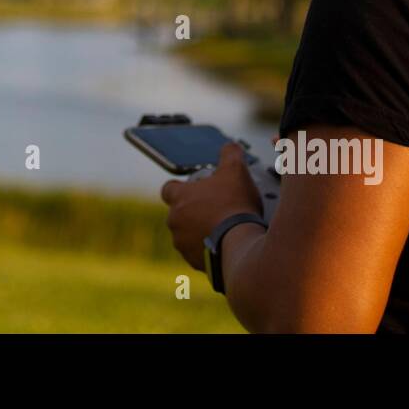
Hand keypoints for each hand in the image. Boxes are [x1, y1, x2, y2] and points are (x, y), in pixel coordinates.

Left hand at [161, 142, 263, 269]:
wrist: (240, 243)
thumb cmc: (234, 205)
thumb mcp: (235, 170)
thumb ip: (230, 154)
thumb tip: (229, 147)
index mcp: (179, 198)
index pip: (168, 189)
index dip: (180, 188)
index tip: (193, 190)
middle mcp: (175, 221)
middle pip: (179, 213)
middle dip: (194, 211)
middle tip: (215, 209)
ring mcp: (182, 243)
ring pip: (187, 234)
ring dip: (200, 231)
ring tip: (222, 228)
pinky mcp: (193, 261)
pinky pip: (198, 253)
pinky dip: (208, 249)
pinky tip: (224, 244)